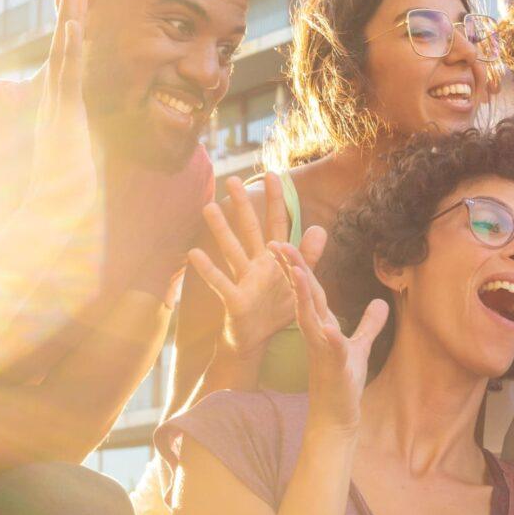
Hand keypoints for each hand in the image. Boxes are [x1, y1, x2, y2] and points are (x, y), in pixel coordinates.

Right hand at [25, 0, 95, 223]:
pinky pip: (67, 75)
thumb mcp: (87, 159)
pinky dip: (69, 50)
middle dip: (70, 16)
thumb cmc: (72, 193)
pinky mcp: (63, 115)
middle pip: (65, 50)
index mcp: (64, 110)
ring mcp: (58, 107)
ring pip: (65, 54)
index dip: (75, 37)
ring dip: (70, 20)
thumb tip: (106, 140)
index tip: (81, 11)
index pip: (71, 65)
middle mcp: (57, 103)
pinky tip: (74, 26)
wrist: (57, 215)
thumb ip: (91, 143)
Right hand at [187, 174, 325, 358]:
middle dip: (242, 205)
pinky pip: (221, 282)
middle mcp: (257, 263)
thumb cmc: (277, 309)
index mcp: (274, 258)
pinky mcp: (235, 299)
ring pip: (231, 250)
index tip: (273, 173)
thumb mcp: (299, 282)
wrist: (259, 340)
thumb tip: (319, 228)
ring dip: (221, 230)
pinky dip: (208, 269)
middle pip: (250, 229)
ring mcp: (244, 279)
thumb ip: (308, 256)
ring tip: (208, 208)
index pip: (277, 223)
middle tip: (232, 179)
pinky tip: (194, 253)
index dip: (276, 200)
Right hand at [276, 242, 387, 432]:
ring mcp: (323, 350)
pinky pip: (332, 350)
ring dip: (305, 296)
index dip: (299, 266)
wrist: (337, 417)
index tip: (284, 244)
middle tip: (276, 245)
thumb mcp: (360, 347)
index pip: (310, 290)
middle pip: (304, 296)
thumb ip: (369, 325)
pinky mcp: (334, 367)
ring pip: (311, 318)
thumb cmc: (344, 382)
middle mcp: (317, 333)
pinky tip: (332, 329)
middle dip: (293, 270)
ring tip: (299, 274)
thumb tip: (380, 303)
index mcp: (322, 325)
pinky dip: (332, 338)